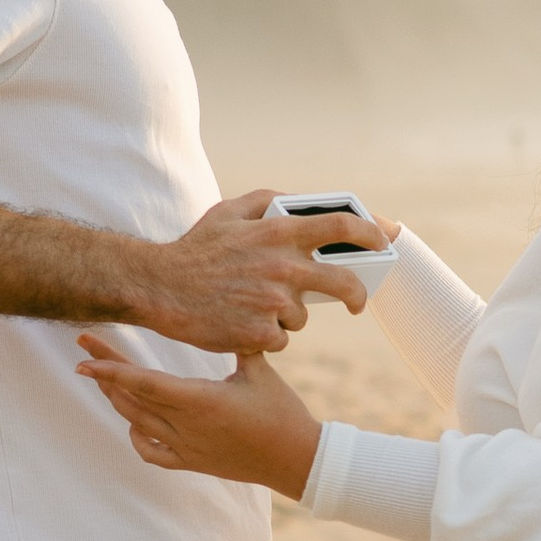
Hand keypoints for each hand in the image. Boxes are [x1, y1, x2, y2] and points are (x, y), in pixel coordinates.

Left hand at [77, 342, 321, 499]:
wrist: (296, 460)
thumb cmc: (282, 412)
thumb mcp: (260, 370)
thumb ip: (239, 340)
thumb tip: (231, 308)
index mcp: (201, 401)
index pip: (144, 383)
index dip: (111, 368)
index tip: (84, 357)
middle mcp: (187, 426)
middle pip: (132, 397)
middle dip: (105, 372)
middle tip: (85, 346)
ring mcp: (186, 447)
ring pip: (136, 422)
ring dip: (116, 397)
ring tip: (101, 376)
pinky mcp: (192, 463)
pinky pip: (152, 453)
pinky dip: (136, 436)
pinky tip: (133, 422)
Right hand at [132, 193, 387, 354]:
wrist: (159, 289)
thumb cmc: (194, 250)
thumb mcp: (227, 212)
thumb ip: (266, 202)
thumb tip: (294, 202)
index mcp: (279, 233)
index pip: (341, 226)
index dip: (368, 233)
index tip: (380, 242)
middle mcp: (284, 266)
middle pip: (344, 284)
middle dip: (357, 295)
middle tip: (356, 303)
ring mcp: (275, 302)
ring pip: (301, 317)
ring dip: (285, 316)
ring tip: (249, 306)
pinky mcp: (263, 334)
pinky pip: (280, 339)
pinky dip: (265, 336)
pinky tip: (239, 324)